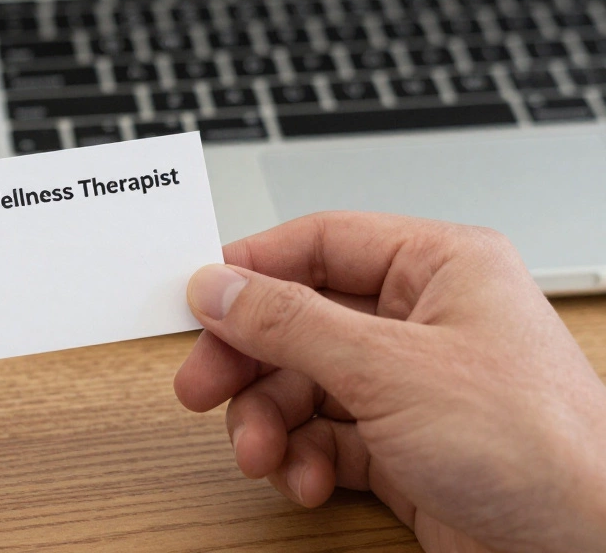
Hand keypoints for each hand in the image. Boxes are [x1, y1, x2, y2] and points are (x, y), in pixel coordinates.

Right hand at [175, 212, 605, 552]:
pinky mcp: (404, 444)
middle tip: (201, 387)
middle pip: (300, 320)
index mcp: (439, 267)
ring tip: (261, 453)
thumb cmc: (535, 446)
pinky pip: (324, 436)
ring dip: (270, 421)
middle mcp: (423, 318)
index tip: (198, 300)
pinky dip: (303, 459)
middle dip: (250, 362)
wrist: (586, 550)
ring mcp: (412, 384)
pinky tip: (305, 480)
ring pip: (303, 384)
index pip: (320, 242)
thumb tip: (219, 286)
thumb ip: (290, 323)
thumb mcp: (387, 368)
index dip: (253, 269)